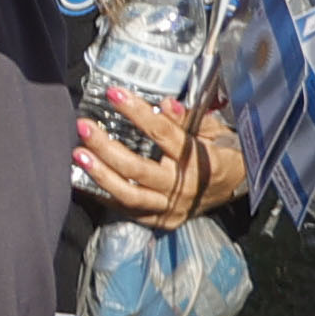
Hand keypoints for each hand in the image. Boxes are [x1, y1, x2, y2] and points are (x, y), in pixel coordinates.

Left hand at [70, 87, 212, 220]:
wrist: (236, 187)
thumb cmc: (222, 153)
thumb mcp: (213, 130)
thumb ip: (189, 118)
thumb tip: (165, 103)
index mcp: (201, 161)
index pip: (163, 134)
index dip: (137, 113)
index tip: (114, 94)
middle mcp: (184, 187)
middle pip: (138, 169)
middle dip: (106, 148)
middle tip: (85, 127)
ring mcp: (171, 207)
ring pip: (129, 195)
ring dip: (99, 174)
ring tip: (78, 154)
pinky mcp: (160, 220)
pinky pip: (127, 210)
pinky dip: (104, 195)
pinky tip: (85, 178)